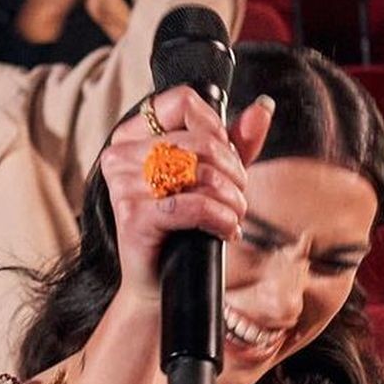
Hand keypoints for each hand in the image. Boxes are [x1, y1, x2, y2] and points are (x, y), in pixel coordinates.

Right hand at [99, 88, 273, 303]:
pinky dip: (221, 218)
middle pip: (199, 139)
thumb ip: (236, 142)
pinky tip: (226, 230)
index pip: (182, 101)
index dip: (216, 126)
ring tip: (234, 215)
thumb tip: (263, 107)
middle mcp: (120, 155)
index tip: (227, 157)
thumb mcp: (213, 177)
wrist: (160, 282)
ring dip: (231, 198)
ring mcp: (123, 186)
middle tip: (237, 196)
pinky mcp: (134, 217)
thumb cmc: (183, 226)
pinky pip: (193, 205)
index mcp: (132, 136)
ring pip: (200, 172)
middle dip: (233, 171)